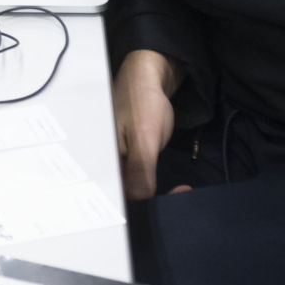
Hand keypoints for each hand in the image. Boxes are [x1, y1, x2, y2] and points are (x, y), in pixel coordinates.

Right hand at [113, 49, 183, 199]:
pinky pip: (139, 181)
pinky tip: (172, 186)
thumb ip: (140, 169)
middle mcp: (106, 166)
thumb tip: (141, 198)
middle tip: (181, 193)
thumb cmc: (141, 104)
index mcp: (102, 161)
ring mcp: (118, 164)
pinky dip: (155, 186)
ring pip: (133, 191)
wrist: (146, 80)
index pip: (118, 196)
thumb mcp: (144, 137)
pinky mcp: (129, 161)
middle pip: (125, 197)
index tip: (173, 195)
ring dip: (156, 196)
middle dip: (152, 202)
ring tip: (180, 190)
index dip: (143, 204)